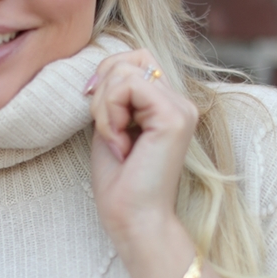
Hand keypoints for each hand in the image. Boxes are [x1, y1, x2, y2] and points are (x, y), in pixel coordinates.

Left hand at [86, 51, 197, 258]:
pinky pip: (128, 85)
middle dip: (103, 88)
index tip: (95, 113)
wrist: (133, 220)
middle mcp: (180, 102)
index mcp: (167, 105)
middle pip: (131, 58)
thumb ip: (113, 97)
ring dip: (104, 106)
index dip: (106, 76)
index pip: (135, 59)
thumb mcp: (110, 127)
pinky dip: (110, 112)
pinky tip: (119, 142)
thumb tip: (101, 69)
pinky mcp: (173, 116)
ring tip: (114, 140)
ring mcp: (181, 107)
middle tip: (105, 129)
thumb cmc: (120, 184)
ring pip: (125, 70)